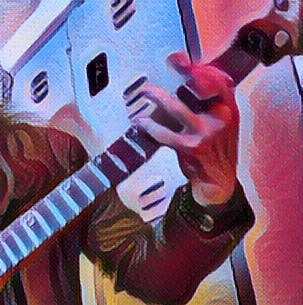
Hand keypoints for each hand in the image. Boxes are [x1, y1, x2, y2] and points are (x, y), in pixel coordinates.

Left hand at [133, 52, 239, 205]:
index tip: (180, 60)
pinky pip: (166, 134)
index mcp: (229, 108)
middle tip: (165, 64)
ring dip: (158, 97)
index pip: (218, 80)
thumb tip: (189, 79)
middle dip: (179, 74)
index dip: (199, 68)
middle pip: (197, 89)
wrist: (218, 180)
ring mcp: (205, 133)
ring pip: (178, 109)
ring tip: (145, 91)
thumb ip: (210, 102)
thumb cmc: (215, 148)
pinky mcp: (190, 148)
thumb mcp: (222, 122)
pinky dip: (151, 127)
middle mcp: (220, 117)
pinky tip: (141, 122)